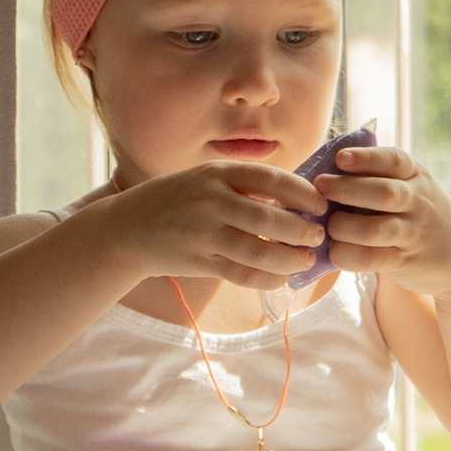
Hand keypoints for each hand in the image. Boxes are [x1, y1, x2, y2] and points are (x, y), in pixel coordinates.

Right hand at [113, 161, 324, 293]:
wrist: (127, 228)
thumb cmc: (177, 200)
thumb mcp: (206, 178)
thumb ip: (244, 185)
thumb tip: (297, 200)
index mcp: (217, 172)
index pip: (271, 178)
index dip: (303, 193)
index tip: (322, 204)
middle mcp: (210, 199)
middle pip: (268, 218)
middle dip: (301, 230)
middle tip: (318, 237)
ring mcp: (203, 232)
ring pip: (258, 250)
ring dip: (289, 258)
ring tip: (305, 260)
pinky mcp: (199, 260)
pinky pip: (241, 273)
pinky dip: (267, 278)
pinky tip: (281, 278)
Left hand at [314, 144, 450, 298]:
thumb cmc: (421, 216)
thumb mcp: (414, 188)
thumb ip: (381, 177)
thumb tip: (325, 168)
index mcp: (417, 176)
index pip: (393, 160)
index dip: (366, 158)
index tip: (340, 158)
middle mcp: (418, 202)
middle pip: (383, 192)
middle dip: (347, 189)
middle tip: (320, 187)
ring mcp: (413, 233)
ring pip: (376, 229)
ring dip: (345, 226)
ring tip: (328, 225)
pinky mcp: (405, 262)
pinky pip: (372, 258)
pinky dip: (349, 255)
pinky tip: (334, 252)